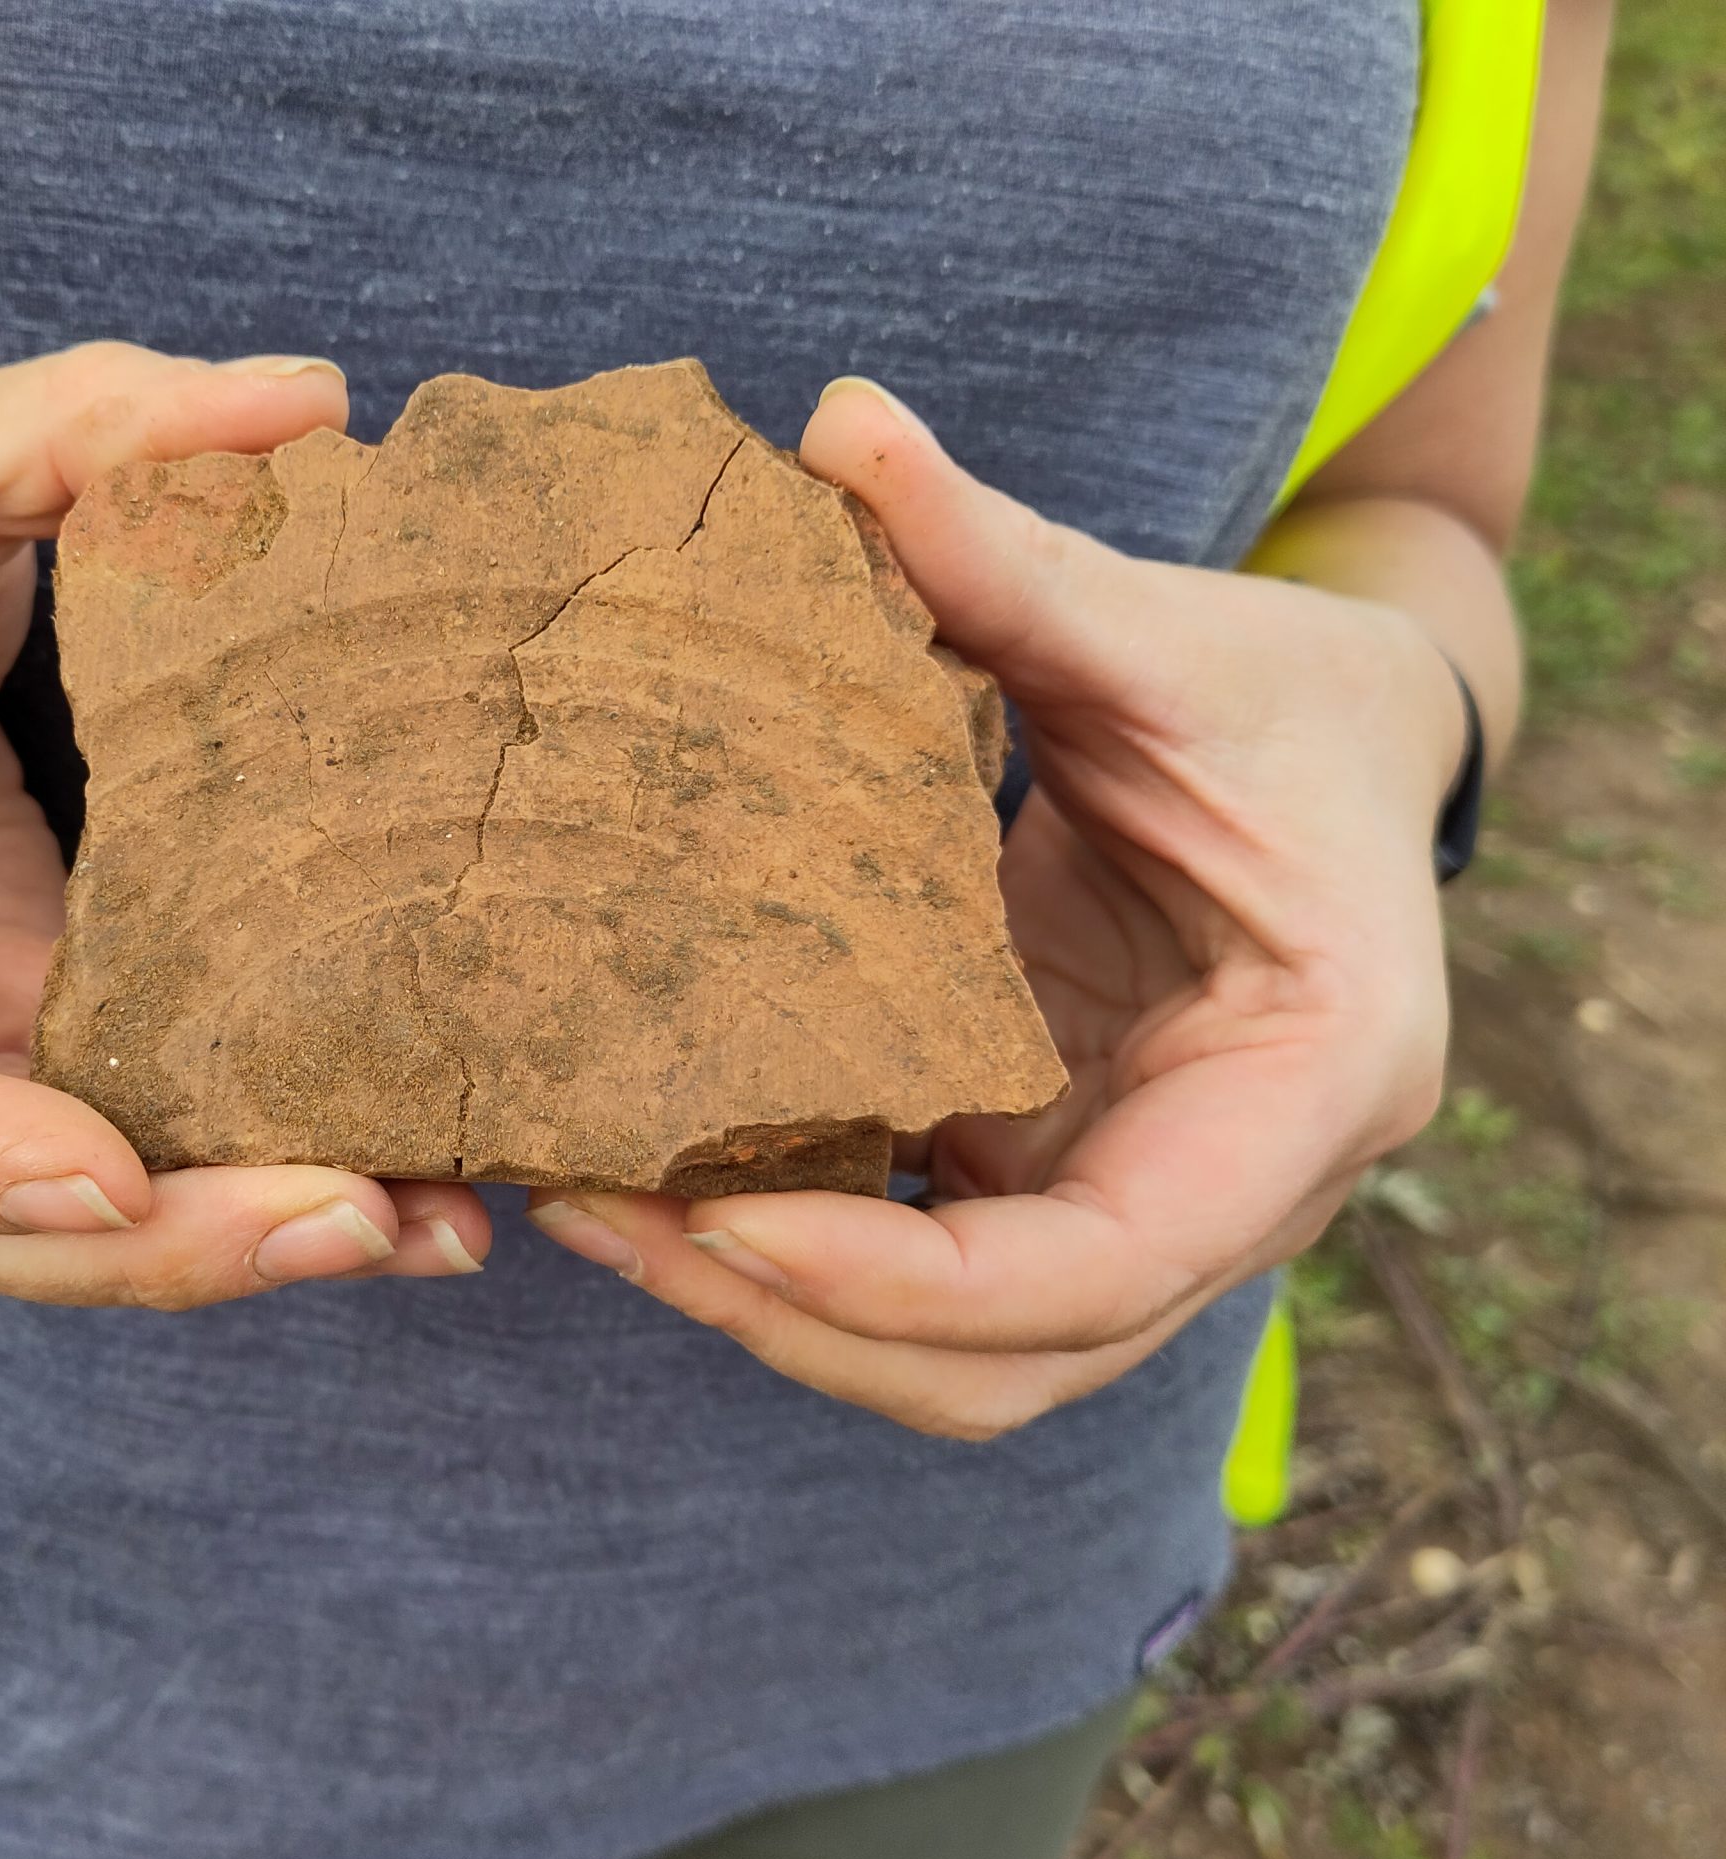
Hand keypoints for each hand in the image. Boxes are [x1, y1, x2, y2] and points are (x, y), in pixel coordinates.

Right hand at [0, 343, 491, 1304]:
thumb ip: (89, 418)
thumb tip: (310, 402)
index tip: (112, 1178)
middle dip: (136, 1245)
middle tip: (353, 1219)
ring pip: (28, 1232)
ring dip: (217, 1250)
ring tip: (427, 1229)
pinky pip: (103, 1171)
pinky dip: (235, 1191)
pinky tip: (402, 1191)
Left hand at [528, 376, 1466, 1436]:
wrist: (1345, 747)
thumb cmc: (1280, 696)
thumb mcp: (1165, 633)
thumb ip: (1004, 558)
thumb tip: (840, 423)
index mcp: (1308, 1081)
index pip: (1106, 1269)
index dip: (906, 1279)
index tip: (719, 1225)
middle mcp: (1235, 1187)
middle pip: (1009, 1363)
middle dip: (799, 1322)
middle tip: (595, 1213)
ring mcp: (1141, 1199)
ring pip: (958, 1356)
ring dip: (774, 1312)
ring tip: (584, 1200)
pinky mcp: (1059, 1172)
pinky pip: (926, 1265)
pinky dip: (795, 1245)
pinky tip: (650, 1162)